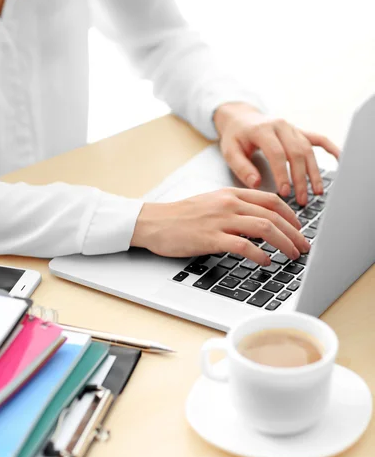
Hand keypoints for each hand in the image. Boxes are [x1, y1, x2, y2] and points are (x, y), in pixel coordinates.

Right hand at [131, 188, 309, 264]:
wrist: (154, 222)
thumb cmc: (181, 216)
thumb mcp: (211, 204)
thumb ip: (235, 209)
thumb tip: (258, 222)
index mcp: (230, 194)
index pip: (270, 200)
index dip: (290, 215)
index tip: (299, 228)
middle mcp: (228, 204)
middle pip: (273, 215)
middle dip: (294, 233)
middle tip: (303, 247)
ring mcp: (220, 220)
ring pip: (264, 228)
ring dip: (284, 243)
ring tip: (292, 255)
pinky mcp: (211, 238)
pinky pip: (244, 246)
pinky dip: (259, 255)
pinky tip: (265, 262)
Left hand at [214, 103, 339, 205]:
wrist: (240, 117)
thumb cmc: (235, 137)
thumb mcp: (230, 151)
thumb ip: (242, 168)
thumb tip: (256, 183)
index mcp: (262, 130)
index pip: (277, 154)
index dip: (282, 174)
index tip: (285, 192)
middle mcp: (281, 126)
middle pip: (296, 153)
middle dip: (301, 178)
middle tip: (302, 199)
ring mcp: (292, 128)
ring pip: (308, 150)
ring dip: (314, 172)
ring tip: (317, 192)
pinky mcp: (299, 131)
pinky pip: (318, 138)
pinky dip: (331, 148)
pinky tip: (340, 159)